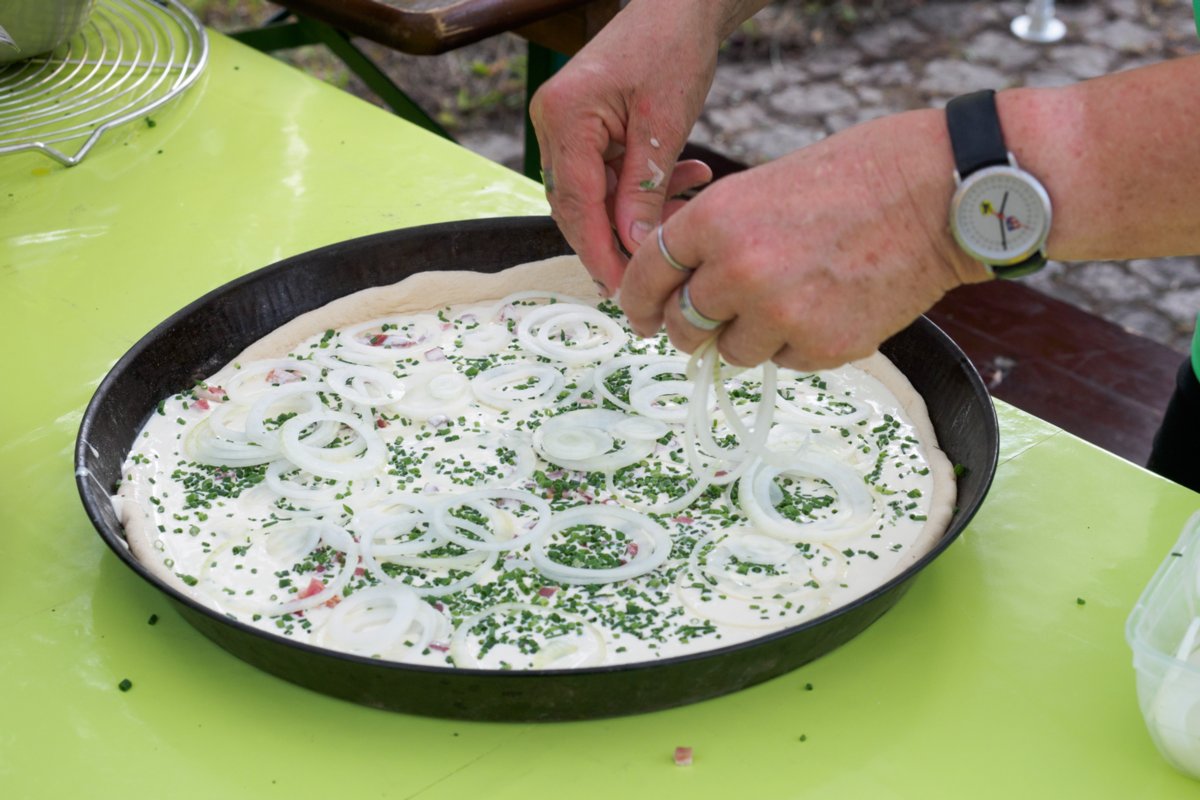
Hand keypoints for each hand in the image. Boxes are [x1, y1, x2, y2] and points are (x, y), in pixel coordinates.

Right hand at [529, 2, 724, 294]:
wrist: (680, 5)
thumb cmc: (672, 46)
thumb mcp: (665, 122)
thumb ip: (645, 188)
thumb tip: (634, 248)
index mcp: (564, 116)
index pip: (576, 204)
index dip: (600, 252)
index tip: (625, 289)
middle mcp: (552, 124)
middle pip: (577, 208)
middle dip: (619, 240)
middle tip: (658, 268)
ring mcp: (565, 128)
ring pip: (596, 197)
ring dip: (640, 210)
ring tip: (690, 203)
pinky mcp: (586, 131)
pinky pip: (608, 177)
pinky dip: (644, 188)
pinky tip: (688, 179)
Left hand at [619, 110, 992, 370]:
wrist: (937, 194)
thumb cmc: (852, 179)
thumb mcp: (760, 189)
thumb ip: (714, 239)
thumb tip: (680, 291)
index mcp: (715, 220)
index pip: (645, 275)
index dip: (637, 301)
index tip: (640, 317)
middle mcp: (738, 270)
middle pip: (683, 325)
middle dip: (690, 327)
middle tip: (709, 321)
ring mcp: (779, 314)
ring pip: (732, 352)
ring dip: (749, 336)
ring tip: (792, 297)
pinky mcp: (820, 347)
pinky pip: (784, 361)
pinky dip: (797, 343)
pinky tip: (828, 304)